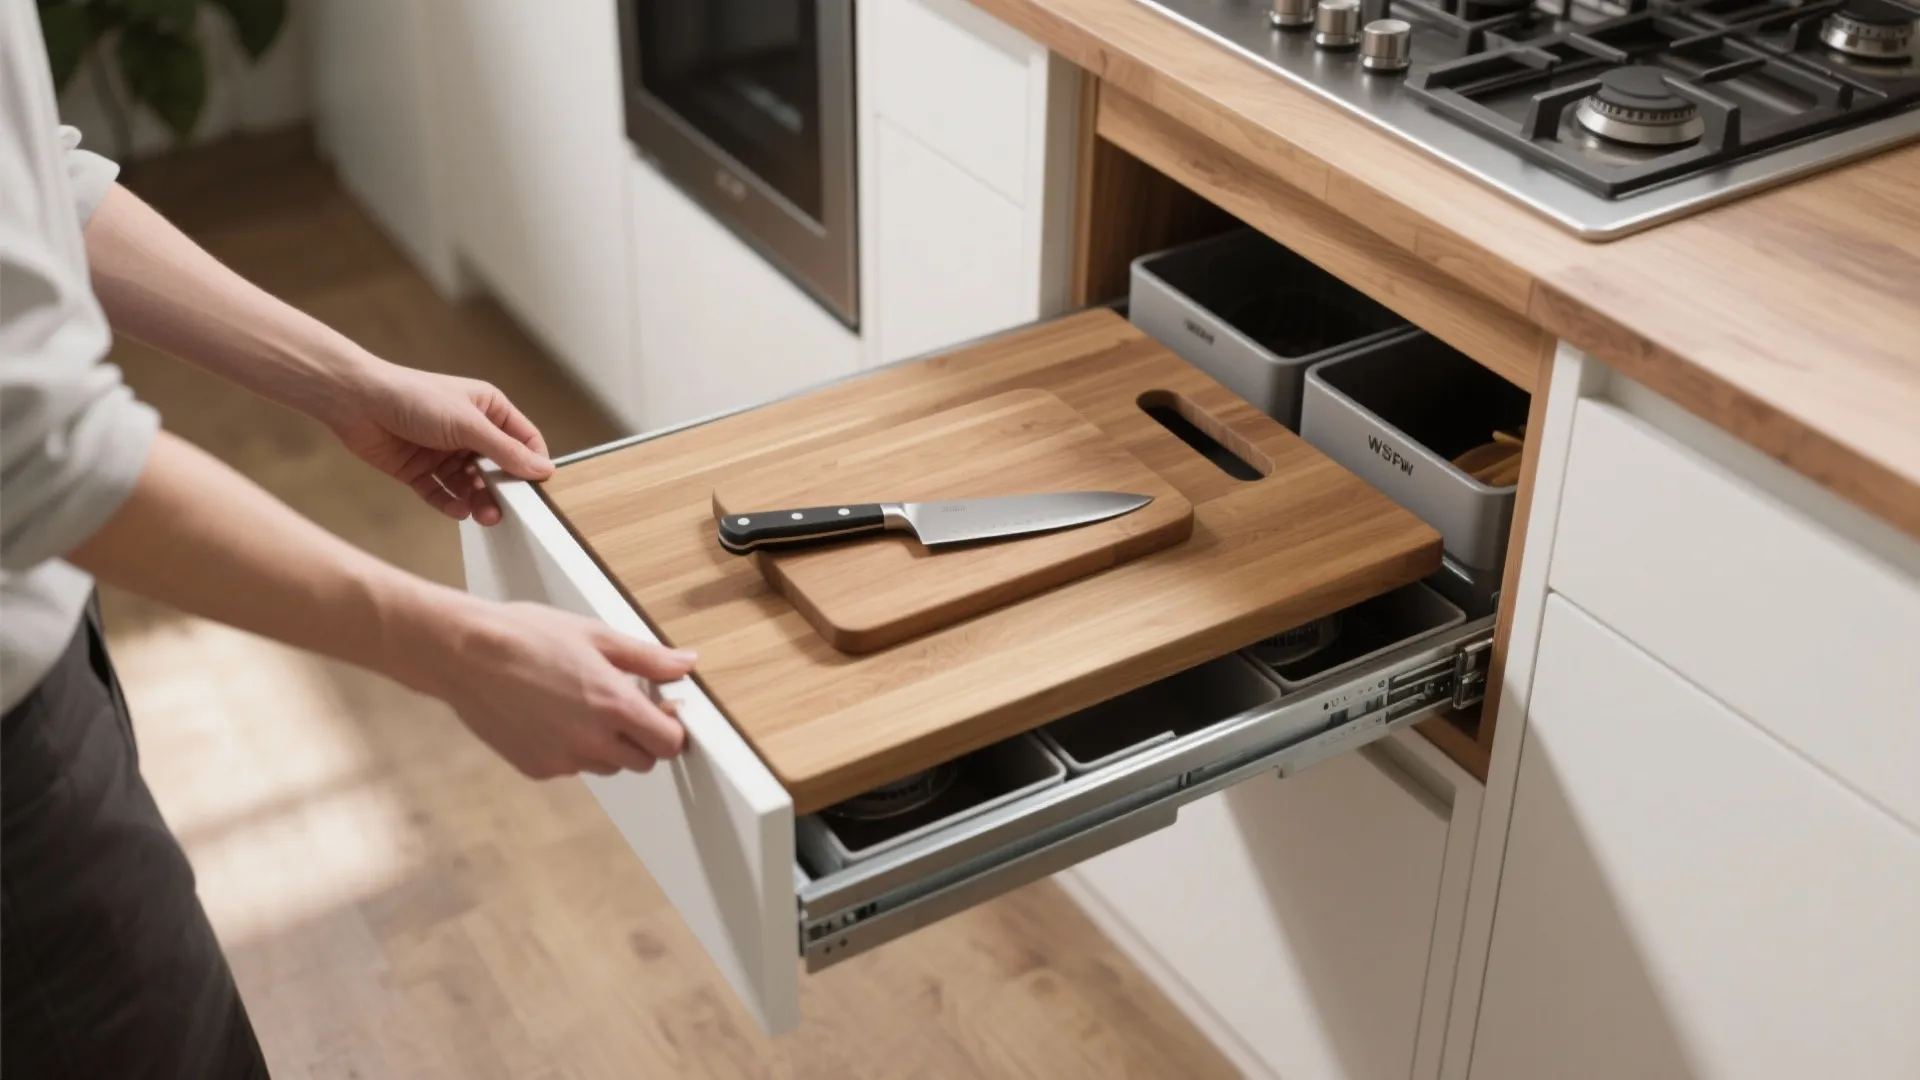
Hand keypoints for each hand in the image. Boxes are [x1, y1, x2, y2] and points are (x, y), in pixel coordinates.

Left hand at [326, 364, 554, 524]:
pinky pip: (442, 494)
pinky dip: (451, 504)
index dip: (533, 462)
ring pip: (471, 485)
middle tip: (508, 510)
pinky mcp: (420, 470)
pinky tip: (459, 510)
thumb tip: (542, 468)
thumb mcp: (468, 424)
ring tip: (485, 515)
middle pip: (497, 468)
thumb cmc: (413, 397)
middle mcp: (469, 431)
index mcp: (488, 410)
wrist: (357, 402)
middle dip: (503, 489)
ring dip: (479, 500)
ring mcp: (444, 452)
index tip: (538, 487)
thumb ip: (505, 450)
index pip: (523, 440)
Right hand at [414, 598, 696, 778]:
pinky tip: (552, 716)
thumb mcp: (595, 635)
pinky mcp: (537, 768)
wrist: (464, 653)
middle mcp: (592, 741)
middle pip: (643, 761)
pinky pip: (572, 767)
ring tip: (580, 705)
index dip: (670, 727)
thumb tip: (685, 663)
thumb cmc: (525, 636)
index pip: (669, 744)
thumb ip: (647, 658)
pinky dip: (572, 749)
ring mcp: (563, 760)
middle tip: (621, 704)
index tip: (663, 710)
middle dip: (641, 737)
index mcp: (614, 706)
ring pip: (607, 766)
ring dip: (607, 745)